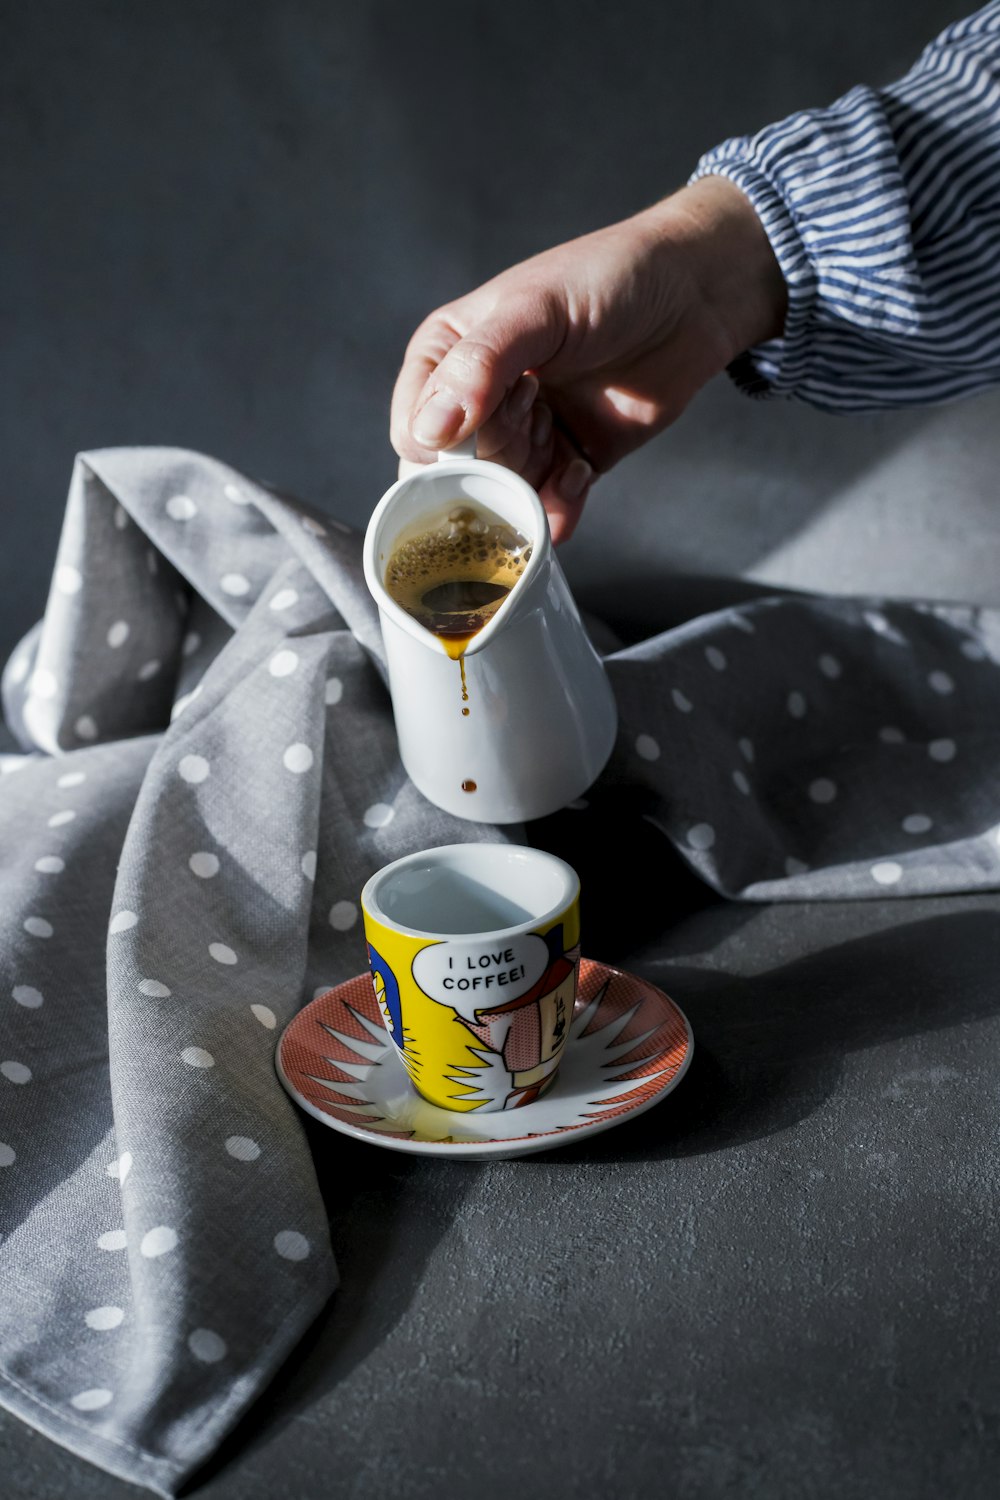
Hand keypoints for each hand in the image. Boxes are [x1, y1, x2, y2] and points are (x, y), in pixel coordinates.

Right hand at [390, 175, 786, 542]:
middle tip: (536, 415)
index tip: (491, 417)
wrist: (693, 296)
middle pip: (456, 476)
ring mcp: (525, 435)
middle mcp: (478, 401)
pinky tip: (580, 469)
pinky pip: (548, 509)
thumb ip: (478, 368)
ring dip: (530, 482)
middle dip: (496, 462)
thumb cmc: (608, 279)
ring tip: (561, 434)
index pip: (414, 431)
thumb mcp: (534, 311)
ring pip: (500, 499)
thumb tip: (429, 432)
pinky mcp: (569, 461)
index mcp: (448, 357)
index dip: (445, 446)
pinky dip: (560, 506)